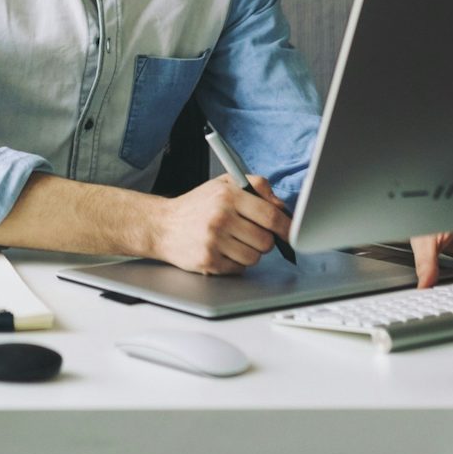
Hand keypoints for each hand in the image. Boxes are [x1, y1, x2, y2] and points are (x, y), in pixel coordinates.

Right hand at [151, 173, 292, 274]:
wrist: (162, 225)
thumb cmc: (197, 205)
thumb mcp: (224, 184)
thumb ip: (257, 188)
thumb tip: (283, 208)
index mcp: (228, 195)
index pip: (271, 215)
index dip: (286, 227)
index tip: (290, 233)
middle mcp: (220, 217)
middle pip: (266, 240)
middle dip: (265, 241)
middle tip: (253, 235)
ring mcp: (213, 241)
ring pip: (254, 258)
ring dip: (250, 253)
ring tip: (234, 242)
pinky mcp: (208, 261)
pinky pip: (239, 269)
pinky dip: (235, 263)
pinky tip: (222, 251)